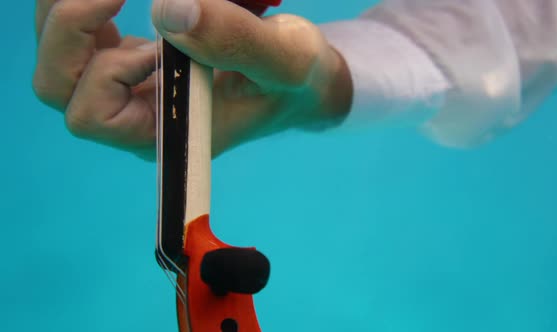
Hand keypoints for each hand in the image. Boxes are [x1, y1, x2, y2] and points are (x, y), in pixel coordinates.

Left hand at [33, 0, 351, 159]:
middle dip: (70, 26)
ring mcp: (130, 89)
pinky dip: (85, 8)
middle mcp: (137, 118)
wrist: (298, 78)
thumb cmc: (296, 80)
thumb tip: (169, 7)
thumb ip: (235, 40)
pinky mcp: (130, 62)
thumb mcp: (283, 59)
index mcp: (165, 135)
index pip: (94, 114)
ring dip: (70, 12)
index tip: (147, 22)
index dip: (104, 67)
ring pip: (58, 58)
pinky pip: (80, 37)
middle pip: (57, 84)